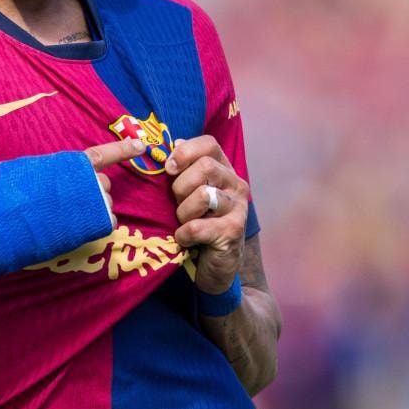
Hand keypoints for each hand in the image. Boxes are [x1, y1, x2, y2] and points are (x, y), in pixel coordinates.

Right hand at [0, 138, 144, 294]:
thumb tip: (44, 173)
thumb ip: (40, 170)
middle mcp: (80, 184)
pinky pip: (104, 223)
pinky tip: (75, 228)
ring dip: (91, 209)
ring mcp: (85, 208)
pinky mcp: (85, 231)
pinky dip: (96, 224)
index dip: (122, 149)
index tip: (142, 145)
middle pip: (102, 184)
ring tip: (63, 217)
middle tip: (64, 202)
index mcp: (62, 164)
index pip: (101, 154)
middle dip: (90, 191)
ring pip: (104, 204)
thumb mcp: (14, 171)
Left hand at [165, 135, 249, 293]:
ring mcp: (238, 208)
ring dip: (182, 212)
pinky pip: (197, 226)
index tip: (170, 169)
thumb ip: (185, 169)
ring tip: (184, 222)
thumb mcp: (189, 193)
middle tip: (178, 204)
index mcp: (224, 170)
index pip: (209, 144)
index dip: (185, 152)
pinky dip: (183, 234)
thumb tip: (175, 143)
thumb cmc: (198, 224)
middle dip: (180, 187)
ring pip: (202, 195)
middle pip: (205, 167)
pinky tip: (186, 239)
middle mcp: (236, 184)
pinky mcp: (233, 232)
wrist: (216, 265)